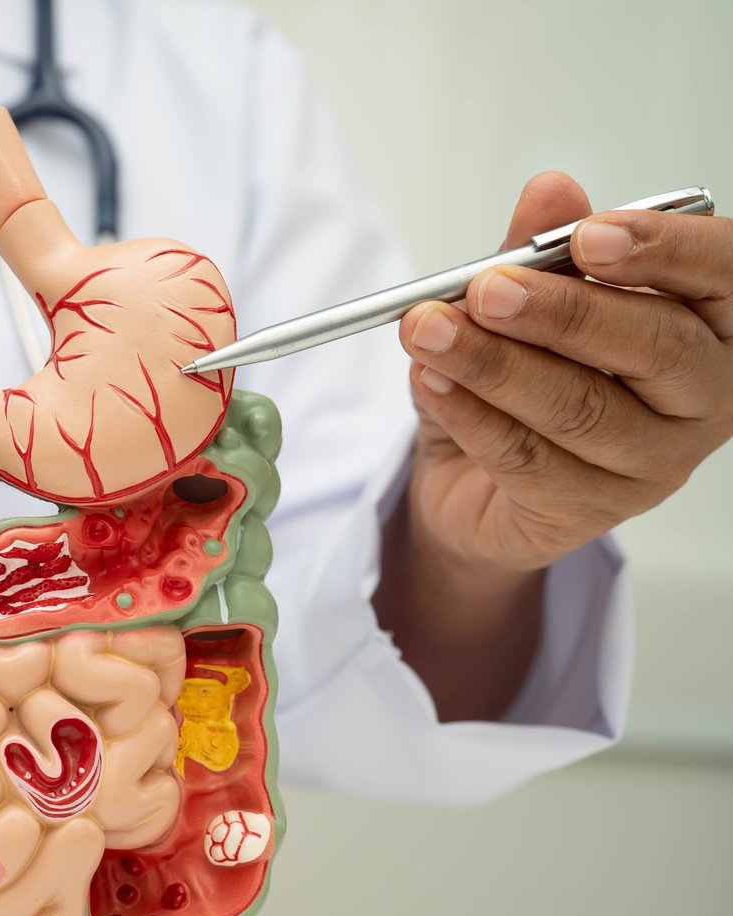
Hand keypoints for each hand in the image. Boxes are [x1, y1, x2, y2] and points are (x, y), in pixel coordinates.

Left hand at [377, 173, 732, 721]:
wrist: (474, 481)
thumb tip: (552, 191)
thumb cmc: (523, 376)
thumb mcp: (521, 301)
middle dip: (562, 312)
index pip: (721, 275)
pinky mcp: (590, 510)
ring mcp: (653, 462)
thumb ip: (539, 248)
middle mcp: (701, 396)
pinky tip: (430, 380)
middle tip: (487, 287)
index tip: (588, 235)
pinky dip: (469, 413)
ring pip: (580, 407)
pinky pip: (527, 457)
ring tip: (427, 330)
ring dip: (494, 363)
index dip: (662, 251)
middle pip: (654, 347)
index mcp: (711, 323)